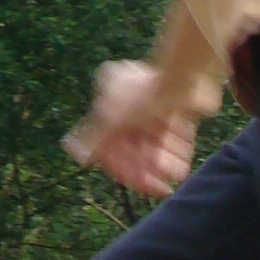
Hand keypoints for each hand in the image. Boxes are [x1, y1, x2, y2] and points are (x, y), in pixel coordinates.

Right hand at [63, 58, 209, 199]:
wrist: (186, 74)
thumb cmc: (144, 95)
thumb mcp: (113, 119)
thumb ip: (94, 138)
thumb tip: (73, 151)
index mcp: (109, 92)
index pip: (108, 138)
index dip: (121, 165)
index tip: (136, 181)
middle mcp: (130, 94)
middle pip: (134, 141)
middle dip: (147, 167)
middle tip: (161, 185)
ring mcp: (154, 99)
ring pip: (154, 139)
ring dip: (163, 161)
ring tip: (175, 176)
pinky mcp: (177, 103)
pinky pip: (172, 133)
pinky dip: (176, 150)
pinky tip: (182, 167)